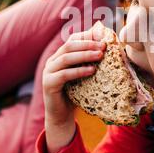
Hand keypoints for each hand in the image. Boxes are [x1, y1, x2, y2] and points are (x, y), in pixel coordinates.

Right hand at [42, 25, 105, 152]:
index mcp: (60, 56)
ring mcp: (48, 72)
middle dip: (88, 44)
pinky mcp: (48, 84)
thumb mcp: (84, 75)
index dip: (87, 36)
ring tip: (100, 55)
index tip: (104, 37)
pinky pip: (64, 74)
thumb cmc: (76, 94)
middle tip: (104, 46)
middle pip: (70, 45)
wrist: (62, 116)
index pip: (73, 39)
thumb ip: (90, 62)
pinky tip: (91, 71)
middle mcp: (52, 61)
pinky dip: (78, 71)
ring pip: (66, 58)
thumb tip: (105, 46)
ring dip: (85, 55)